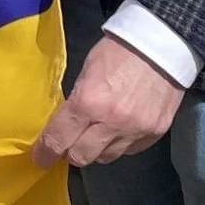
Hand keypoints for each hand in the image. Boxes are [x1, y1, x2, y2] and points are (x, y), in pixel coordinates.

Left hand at [32, 36, 183, 167]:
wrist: (163, 45)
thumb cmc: (118, 51)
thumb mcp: (87, 71)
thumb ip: (77, 100)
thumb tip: (66, 124)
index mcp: (87, 102)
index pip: (58, 138)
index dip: (45, 152)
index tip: (41, 158)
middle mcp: (110, 123)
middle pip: (81, 157)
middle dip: (70, 153)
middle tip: (69, 145)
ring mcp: (135, 131)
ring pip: (106, 157)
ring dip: (96, 150)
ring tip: (96, 137)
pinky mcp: (155, 133)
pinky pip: (129, 150)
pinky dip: (120, 145)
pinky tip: (119, 131)